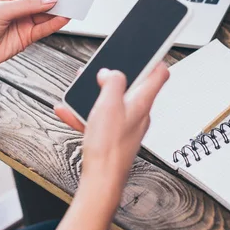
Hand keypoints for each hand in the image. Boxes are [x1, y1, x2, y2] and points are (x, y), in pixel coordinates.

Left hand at [0, 0, 68, 73]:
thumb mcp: (2, 10)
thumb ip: (28, 5)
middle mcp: (19, 6)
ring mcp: (25, 21)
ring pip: (47, 13)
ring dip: (59, 9)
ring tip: (73, 5)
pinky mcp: (28, 36)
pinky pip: (46, 27)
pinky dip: (56, 23)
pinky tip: (65, 18)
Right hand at [55, 63, 168, 207]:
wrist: (102, 181)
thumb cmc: (109, 147)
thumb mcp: (108, 104)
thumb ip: (112, 81)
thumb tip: (110, 73)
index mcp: (142, 102)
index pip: (159, 74)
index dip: (153, 58)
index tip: (147, 49)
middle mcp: (138, 113)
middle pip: (131, 86)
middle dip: (113, 76)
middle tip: (99, 72)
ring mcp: (126, 125)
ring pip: (113, 101)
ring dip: (95, 95)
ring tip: (79, 93)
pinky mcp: (114, 136)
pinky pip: (101, 118)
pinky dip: (86, 113)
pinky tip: (70, 111)